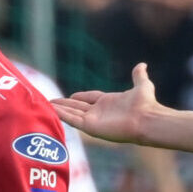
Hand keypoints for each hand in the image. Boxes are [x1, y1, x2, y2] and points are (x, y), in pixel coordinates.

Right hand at [50, 63, 168, 144]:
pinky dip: (61, 115)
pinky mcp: (90, 126)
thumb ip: (139, 76)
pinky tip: (51, 110)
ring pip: (72, 113)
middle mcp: (100, 112)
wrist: (147, 118)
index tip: (68, 96)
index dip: (78, 97)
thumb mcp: (142, 85)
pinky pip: (72, 119)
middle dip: (64, 104)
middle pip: (77, 106)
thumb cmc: (146, 104)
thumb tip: (142, 65)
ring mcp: (94, 120)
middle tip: (50, 102)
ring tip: (45, 105)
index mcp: (109, 102)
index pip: (89, 98)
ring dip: (59, 109)